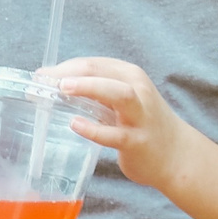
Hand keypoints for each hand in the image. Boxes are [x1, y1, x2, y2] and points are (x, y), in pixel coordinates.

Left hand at [45, 57, 201, 193]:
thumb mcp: (125, 99)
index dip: (64, 67)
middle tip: (44, 79)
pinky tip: (76, 125)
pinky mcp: (137, 141)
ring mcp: (140, 116)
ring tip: (63, 89)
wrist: (177, 154)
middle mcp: (138, 91)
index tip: (40, 76)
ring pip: (117, 94)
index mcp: (131, 76)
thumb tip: (54, 86)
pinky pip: (115, 134)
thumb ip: (97, 91)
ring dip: (89, 87)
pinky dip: (94, 129)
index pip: (93, 63)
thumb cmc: (143, 124)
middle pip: (102, 72)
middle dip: (70, 72)